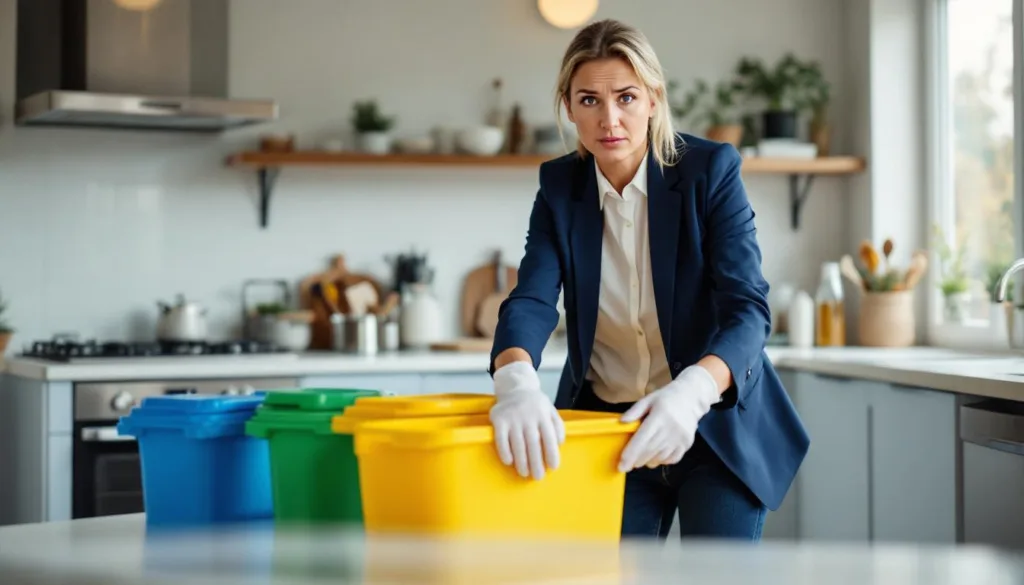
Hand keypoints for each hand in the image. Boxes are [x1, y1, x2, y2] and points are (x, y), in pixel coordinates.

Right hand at [490, 361, 565, 479]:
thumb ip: (558, 426)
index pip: (549, 437)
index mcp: (543, 415)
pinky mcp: (499, 419)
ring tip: (524, 473)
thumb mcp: (551, 410)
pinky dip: (505, 451)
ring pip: (518, 443)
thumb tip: (559, 444)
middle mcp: (528, 416)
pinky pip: (501, 439)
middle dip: (536, 462)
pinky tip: (509, 462)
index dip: (551, 453)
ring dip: (521, 461)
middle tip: (538, 477)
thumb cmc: (535, 404)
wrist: (515, 387)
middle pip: (533, 443)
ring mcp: (513, 417)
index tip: (553, 467)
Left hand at [618, 365, 721, 471]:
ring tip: (640, 459)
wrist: (692, 398)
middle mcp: (671, 429)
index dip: (631, 454)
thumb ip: (635, 411)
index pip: (642, 439)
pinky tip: (655, 456)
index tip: (621, 465)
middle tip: (627, 464)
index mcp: (659, 416)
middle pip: (650, 450)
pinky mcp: (687, 444)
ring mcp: (680, 438)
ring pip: (660, 457)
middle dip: (636, 460)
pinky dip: (661, 460)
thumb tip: (621, 422)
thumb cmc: (667, 398)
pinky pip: (672, 459)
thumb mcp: (649, 399)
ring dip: (647, 461)